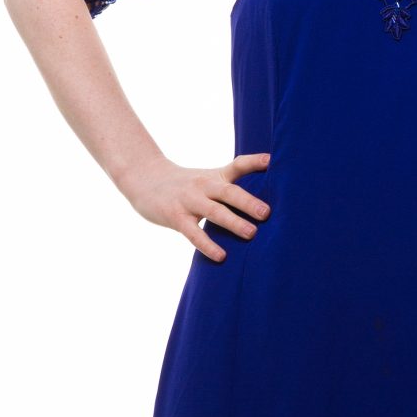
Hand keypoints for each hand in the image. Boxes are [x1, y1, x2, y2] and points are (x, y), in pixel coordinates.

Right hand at [120, 151, 271, 260]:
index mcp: (215, 177)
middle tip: (267, 213)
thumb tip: (264, 196)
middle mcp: (204, 186)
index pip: (237, 165)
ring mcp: (189, 201)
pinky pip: (194, 233)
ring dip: (233, 222)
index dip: (254, 162)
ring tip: (252, 233)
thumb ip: (232, 183)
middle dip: (248, 202)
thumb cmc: (186, 184)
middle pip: (229, 192)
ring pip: (214, 212)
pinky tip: (222, 256)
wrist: (145, 179)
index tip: (271, 161)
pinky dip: (208, 245)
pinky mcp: (176, 217)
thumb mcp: (208, 178)